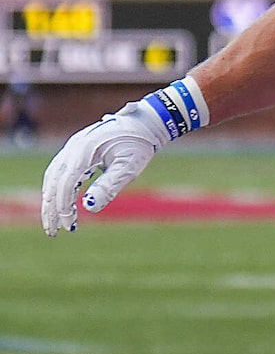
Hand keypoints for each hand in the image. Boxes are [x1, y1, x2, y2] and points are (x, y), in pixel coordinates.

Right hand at [40, 101, 176, 233]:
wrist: (144, 122)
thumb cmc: (140, 144)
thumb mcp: (128, 167)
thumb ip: (109, 186)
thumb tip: (89, 207)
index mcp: (84, 150)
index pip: (66, 182)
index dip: (64, 206)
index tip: (69, 226)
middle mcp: (73, 148)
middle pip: (53, 181)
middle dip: (51, 208)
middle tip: (53, 231)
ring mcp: (72, 148)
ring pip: (53, 177)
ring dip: (51, 200)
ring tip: (55, 222)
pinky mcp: (75, 151)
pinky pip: (60, 172)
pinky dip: (58, 190)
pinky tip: (63, 206)